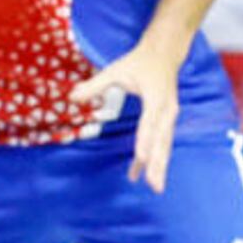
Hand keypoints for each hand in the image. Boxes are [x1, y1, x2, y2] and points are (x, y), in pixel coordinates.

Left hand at [73, 40, 184, 191]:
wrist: (166, 53)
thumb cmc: (139, 62)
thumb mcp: (116, 69)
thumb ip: (94, 85)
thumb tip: (71, 97)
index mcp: (156, 96)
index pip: (149, 122)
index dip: (145, 140)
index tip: (141, 158)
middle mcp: (167, 109)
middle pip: (162, 140)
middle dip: (158, 163)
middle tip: (153, 185)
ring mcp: (170, 115)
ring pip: (165, 145)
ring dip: (160, 166)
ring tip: (155, 188)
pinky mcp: (169, 120)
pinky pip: (163, 142)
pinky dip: (157, 158)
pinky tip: (147, 173)